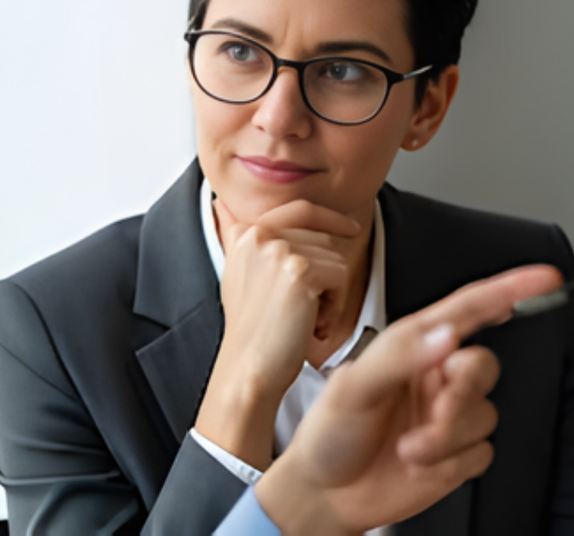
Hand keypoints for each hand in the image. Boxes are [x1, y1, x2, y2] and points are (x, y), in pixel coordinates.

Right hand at [196, 197, 361, 470]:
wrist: (248, 368)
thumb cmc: (251, 331)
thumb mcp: (240, 275)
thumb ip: (247, 242)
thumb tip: (222, 204)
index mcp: (244, 232)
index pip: (299, 209)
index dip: (329, 218)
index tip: (351, 229)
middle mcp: (258, 233)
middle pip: (322, 238)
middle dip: (324, 275)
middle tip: (302, 311)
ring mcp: (279, 249)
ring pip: (335, 259)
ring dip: (329, 294)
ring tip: (304, 320)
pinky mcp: (300, 270)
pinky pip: (341, 277)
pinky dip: (334, 306)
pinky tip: (311, 326)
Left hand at [254, 266, 563, 534]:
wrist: (326, 492)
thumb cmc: (330, 431)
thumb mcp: (352, 386)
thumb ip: (399, 356)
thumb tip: (445, 335)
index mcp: (412, 346)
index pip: (468, 309)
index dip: (508, 289)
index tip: (544, 278)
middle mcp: (435, 375)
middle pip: (483, 365)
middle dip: (462, 393)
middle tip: (434, 413)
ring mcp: (448, 414)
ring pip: (484, 414)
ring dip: (446, 437)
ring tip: (406, 448)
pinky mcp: (458, 453)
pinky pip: (482, 451)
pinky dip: (450, 462)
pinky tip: (418, 464)